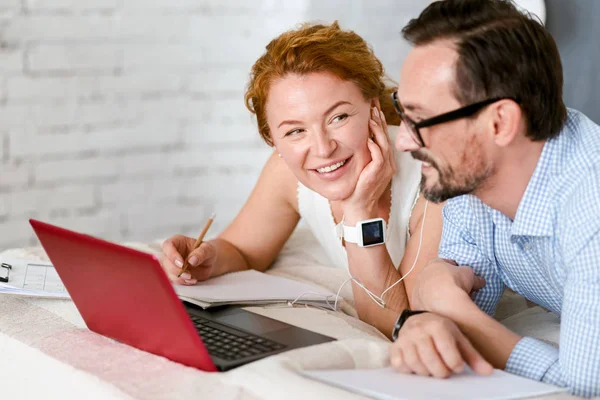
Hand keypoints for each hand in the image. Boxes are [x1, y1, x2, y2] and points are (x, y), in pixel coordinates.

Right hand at [160, 235, 216, 284]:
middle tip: (188, 275)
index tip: (181, 264)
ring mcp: (171, 263)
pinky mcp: (173, 273)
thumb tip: (192, 260)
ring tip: (191, 278)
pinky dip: (182, 282)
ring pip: (167, 272)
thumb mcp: (208, 249)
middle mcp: (171, 252)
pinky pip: (173, 279)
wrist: (209, 262)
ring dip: (178, 278)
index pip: (168, 246)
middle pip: (165, 261)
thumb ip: (201, 253)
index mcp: (177, 241)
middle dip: (175, 270)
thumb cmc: (207, 251)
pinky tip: (192, 280)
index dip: (172, 255)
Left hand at [342, 106, 395, 221]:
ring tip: (372, 117)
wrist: (359, 207)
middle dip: (380, 120)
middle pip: (385, 136)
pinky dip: (374, 147)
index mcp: (384, 161)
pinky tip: (369, 138)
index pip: (382, 137)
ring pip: (384, 144)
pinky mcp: (379, 173)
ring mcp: (385, 168)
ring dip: (378, 130)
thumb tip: (354, 140)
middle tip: (374, 105)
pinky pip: (379, 157)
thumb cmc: (357, 189)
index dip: (379, 122)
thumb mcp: (360, 168)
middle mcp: (387, 163)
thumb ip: (361, 155)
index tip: (374, 108)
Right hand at [390, 312, 492, 377]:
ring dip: (425, 372)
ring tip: (431, 368)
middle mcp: (419, 330)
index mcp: (438, 326)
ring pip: (415, 365)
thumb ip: (473, 356)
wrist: (419, 320)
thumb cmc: (442, 333)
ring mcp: (405, 338)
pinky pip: (399, 364)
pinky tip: (417, 366)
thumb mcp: (459, 340)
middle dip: (441, 372)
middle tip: (444, 371)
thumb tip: (488, 372)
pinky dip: (408, 369)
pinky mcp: (395, 346)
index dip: (455, 365)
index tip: (457, 366)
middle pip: (432, 362)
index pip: (449, 355)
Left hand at [411, 259, 485, 312]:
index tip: (460, 274)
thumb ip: (474, 277)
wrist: (442, 302)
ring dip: (438, 294)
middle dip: (445, 282)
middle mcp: (423, 274)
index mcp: (434, 263)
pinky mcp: (416, 302)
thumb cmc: (455, 282)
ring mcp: (417, 288)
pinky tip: (442, 309)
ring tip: (450, 302)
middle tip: (456, 290)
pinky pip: (426, 302)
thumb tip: (480, 281)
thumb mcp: (469, 275)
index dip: (455, 268)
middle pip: (435, 276)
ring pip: (429, 290)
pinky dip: (433, 305)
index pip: (445, 262)